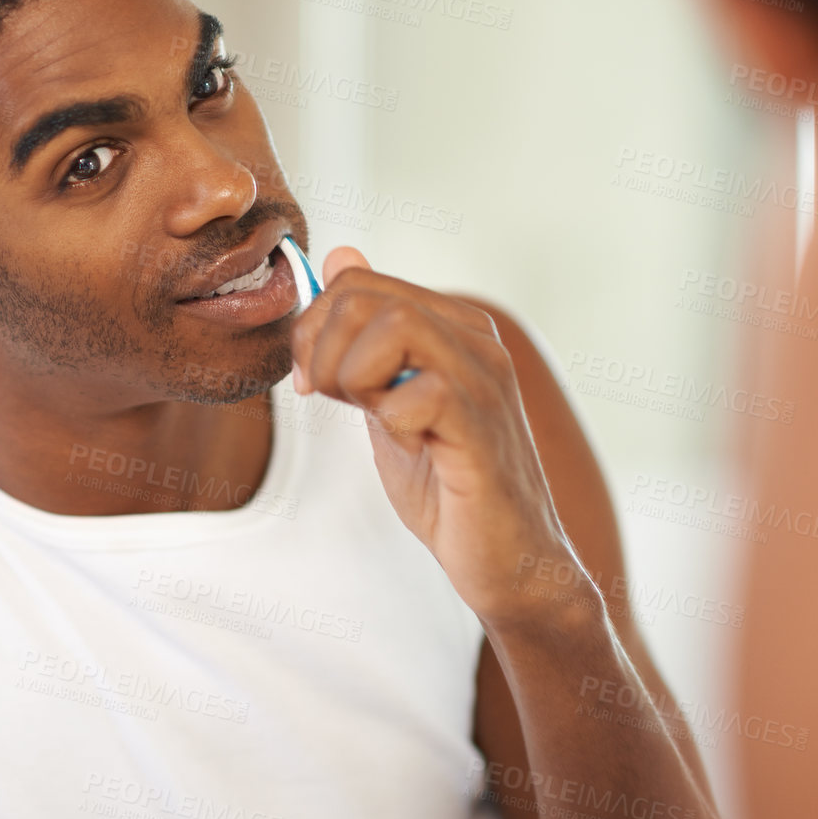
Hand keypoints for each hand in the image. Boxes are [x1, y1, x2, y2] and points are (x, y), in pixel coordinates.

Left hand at [290, 247, 587, 627]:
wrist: (506, 560)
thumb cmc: (448, 485)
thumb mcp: (388, 400)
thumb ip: (365, 338)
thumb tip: (340, 257)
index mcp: (453, 327)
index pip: (357, 281)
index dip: (313, 327)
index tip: (310, 381)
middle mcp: (476, 341)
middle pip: (365, 296)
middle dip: (322, 349)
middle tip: (333, 401)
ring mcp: (485, 381)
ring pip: (395, 324)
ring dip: (354, 377)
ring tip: (374, 416)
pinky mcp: (482, 429)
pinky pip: (418, 392)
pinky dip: (392, 421)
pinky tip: (412, 447)